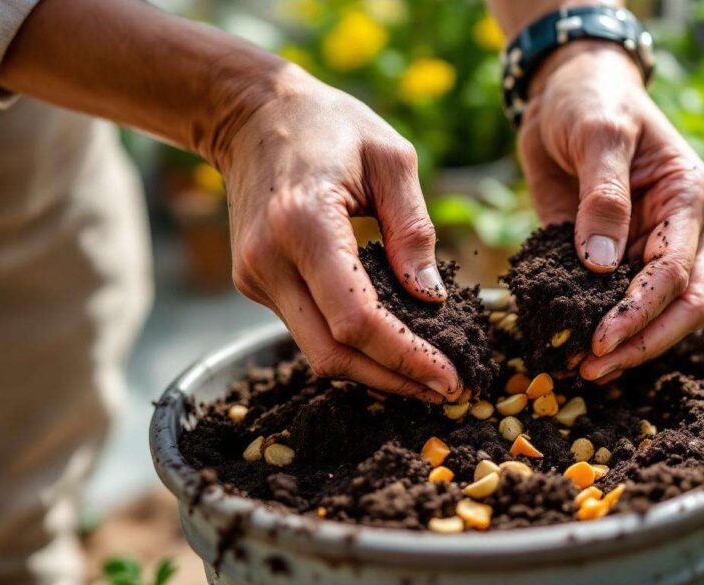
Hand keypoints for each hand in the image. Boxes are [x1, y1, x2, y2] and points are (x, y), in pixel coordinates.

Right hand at [216, 69, 459, 402]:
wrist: (253, 114)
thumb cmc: (332, 125)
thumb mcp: (392, 159)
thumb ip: (414, 230)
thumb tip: (431, 298)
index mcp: (305, 223)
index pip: (357, 319)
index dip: (405, 358)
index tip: (449, 378)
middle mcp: (270, 259)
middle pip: (333, 352)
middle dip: (393, 380)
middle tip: (446, 392)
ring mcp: (255, 275)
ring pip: (317, 351)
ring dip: (373, 372)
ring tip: (426, 377)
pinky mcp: (254, 282)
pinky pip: (307, 330)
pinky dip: (350, 345)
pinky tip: (389, 344)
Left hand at [519, 41, 703, 382]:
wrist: (565, 90)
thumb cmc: (592, 99)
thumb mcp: (598, 133)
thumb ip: (602, 196)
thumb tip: (600, 265)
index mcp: (689, 199)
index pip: (676, 272)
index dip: (641, 311)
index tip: (603, 340)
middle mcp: (681, 230)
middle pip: (683, 306)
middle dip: (642, 343)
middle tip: (594, 369)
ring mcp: (649, 246)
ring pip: (657, 311)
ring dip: (626, 344)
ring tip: (582, 369)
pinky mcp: (612, 255)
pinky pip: (611, 297)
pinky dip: (594, 321)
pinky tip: (566, 340)